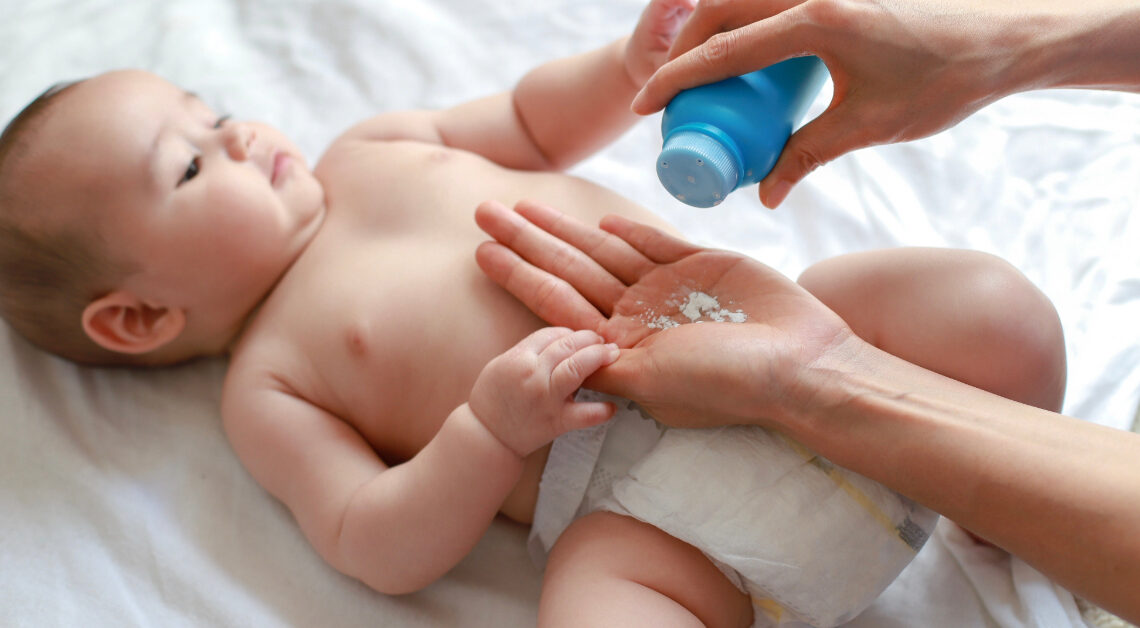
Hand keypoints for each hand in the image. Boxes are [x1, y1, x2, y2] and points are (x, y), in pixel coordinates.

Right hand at [467, 327, 619, 456]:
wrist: (487, 437)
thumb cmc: (493, 400)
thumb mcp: (502, 365)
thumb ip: (529, 352)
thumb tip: (561, 342)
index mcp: (518, 358)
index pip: (551, 334)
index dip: (569, 333)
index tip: (577, 337)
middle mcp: (533, 375)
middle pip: (568, 345)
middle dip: (589, 339)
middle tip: (601, 341)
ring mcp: (546, 398)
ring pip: (578, 368)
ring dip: (598, 358)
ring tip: (611, 355)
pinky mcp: (557, 422)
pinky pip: (586, 414)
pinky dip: (602, 410)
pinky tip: (612, 406)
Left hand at [475, 199, 855, 428]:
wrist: (801, 364)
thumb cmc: (727, 382)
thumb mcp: (652, 381)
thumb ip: (602, 365)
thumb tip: (551, 355)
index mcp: (620, 346)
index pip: (556, 303)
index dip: (518, 275)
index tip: (482, 253)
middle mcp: (638, 317)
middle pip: (569, 270)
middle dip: (526, 241)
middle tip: (483, 211)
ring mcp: (668, 291)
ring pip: (603, 253)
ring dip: (564, 230)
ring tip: (522, 206)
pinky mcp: (703, 266)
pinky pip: (655, 243)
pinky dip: (628, 230)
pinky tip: (599, 220)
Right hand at [631, 0, 1039, 206]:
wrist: (1005, 39)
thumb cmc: (944, 80)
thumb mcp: (867, 125)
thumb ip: (807, 156)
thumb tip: (762, 195)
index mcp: (817, 19)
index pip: (726, 48)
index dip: (676, 80)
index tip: (645, 106)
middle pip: (722, 7)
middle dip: (685, 47)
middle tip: (670, 90)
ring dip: (714, 29)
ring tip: (701, 74)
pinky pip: (773, 0)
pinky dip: (745, 21)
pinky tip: (746, 53)